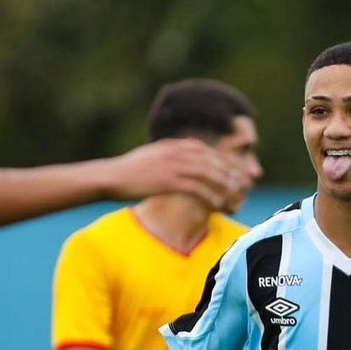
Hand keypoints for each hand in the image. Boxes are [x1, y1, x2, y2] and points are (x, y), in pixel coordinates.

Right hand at [105, 138, 241, 208]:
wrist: (111, 176)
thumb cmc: (129, 170)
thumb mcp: (151, 156)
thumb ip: (167, 156)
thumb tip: (177, 159)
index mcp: (170, 145)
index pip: (202, 148)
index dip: (218, 158)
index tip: (229, 168)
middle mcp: (174, 152)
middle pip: (208, 159)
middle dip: (226, 171)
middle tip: (239, 181)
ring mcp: (171, 166)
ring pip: (206, 173)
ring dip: (222, 183)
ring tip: (234, 193)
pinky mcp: (168, 182)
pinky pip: (196, 189)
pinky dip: (209, 196)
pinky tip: (218, 204)